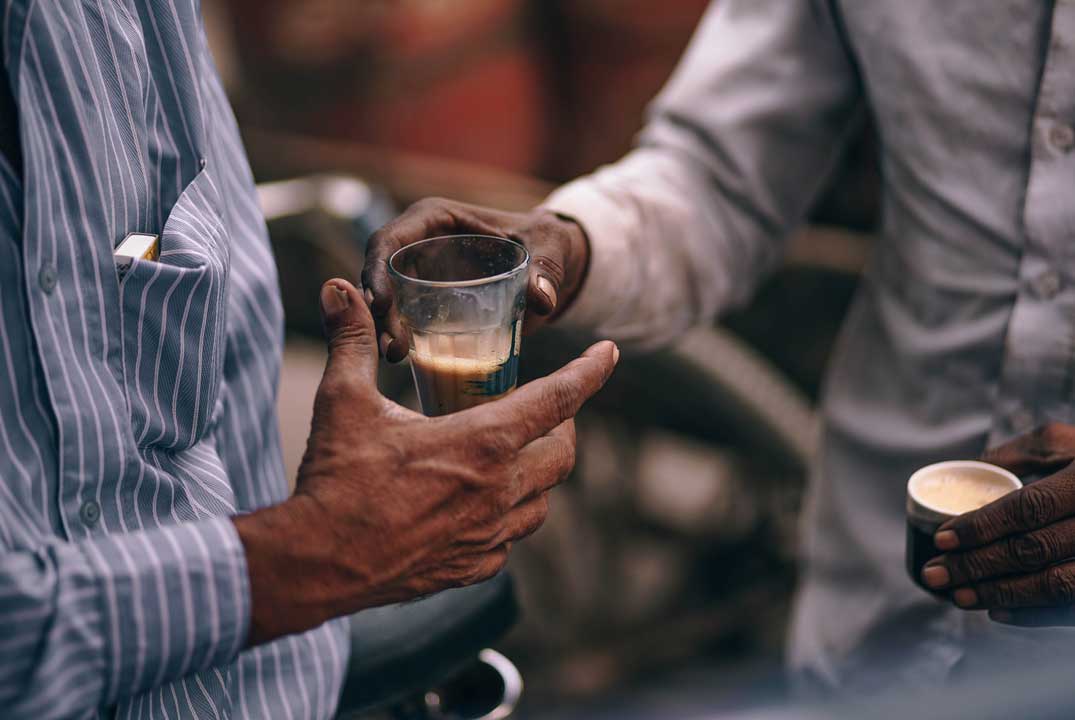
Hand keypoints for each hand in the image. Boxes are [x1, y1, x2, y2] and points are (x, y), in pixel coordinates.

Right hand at [234, 279, 617, 643]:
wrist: (318, 563)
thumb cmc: (337, 480)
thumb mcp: (345, 401)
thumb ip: (353, 341)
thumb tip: (341, 290)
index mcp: (483, 442)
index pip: (559, 398)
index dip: (590, 371)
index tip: (610, 353)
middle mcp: (500, 490)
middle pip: (562, 454)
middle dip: (563, 426)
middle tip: (546, 411)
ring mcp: (489, 534)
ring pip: (542, 501)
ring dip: (539, 474)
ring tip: (516, 456)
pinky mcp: (472, 566)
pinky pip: (510, 540)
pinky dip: (508, 516)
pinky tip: (481, 506)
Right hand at [362, 198, 589, 360]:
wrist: (551, 263)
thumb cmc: (547, 243)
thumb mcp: (551, 248)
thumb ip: (546, 269)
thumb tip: (542, 300)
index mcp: (435, 218)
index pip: (390, 240)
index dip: (377, 269)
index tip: (382, 304)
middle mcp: (419, 243)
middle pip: (381, 274)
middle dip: (379, 310)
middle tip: (392, 347)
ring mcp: (421, 272)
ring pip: (387, 299)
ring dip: (385, 327)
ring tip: (396, 356)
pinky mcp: (428, 299)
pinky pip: (405, 317)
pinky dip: (402, 336)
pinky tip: (406, 361)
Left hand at [921, 423, 1074, 625]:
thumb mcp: (1066, 444)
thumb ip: (1022, 453)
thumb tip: (969, 470)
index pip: (1028, 508)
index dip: (982, 526)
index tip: (942, 539)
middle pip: (1033, 550)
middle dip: (977, 565)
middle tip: (935, 574)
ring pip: (1054, 584)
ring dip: (1000, 594)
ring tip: (958, 596)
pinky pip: (1073, 608)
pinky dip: (1034, 615)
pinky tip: (997, 612)